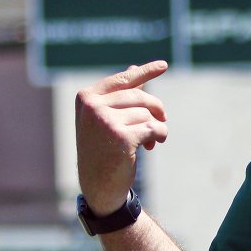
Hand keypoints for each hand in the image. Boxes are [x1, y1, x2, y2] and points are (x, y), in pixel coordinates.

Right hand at [75, 61, 168, 214]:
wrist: (98, 185)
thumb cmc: (102, 149)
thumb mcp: (107, 119)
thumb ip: (119, 95)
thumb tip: (132, 67)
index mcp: (86, 97)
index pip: (122, 80)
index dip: (145, 72)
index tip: (163, 65)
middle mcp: (92, 106)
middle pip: (139, 97)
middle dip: (155, 109)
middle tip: (162, 119)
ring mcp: (105, 121)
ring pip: (147, 114)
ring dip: (155, 126)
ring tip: (151, 140)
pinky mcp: (121, 136)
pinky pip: (153, 127)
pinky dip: (159, 135)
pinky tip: (154, 144)